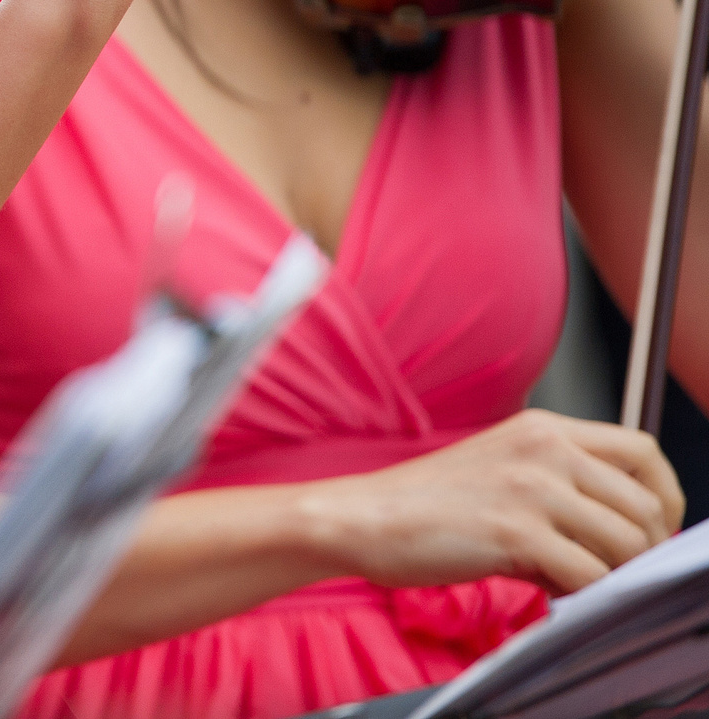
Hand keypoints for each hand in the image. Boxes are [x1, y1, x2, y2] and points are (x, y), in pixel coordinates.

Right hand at [300, 410, 682, 592]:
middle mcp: (544, 450)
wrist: (361, 516)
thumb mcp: (502, 466)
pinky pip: (589, 576)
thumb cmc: (426, 502)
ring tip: (565, 576)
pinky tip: (543, 587)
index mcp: (544, 429)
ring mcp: (531, 489)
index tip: (649, 527)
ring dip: (609, 575)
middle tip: (605, 567)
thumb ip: (562, 480)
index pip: (644, 452)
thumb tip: (626, 526)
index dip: (663, 496)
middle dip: (639, 549)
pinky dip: (578, 593)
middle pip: (644, 505)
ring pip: (625, 544)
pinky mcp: (515, 532)